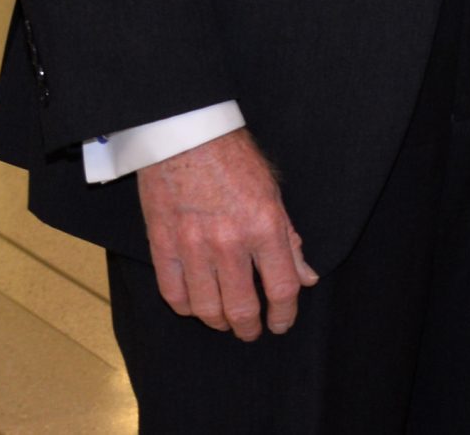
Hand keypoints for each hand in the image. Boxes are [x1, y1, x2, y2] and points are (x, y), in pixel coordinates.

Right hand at [134, 128, 317, 340]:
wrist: (186, 137)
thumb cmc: (235, 160)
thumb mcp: (274, 194)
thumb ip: (289, 240)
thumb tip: (306, 276)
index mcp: (264, 226)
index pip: (282, 287)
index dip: (285, 313)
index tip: (283, 323)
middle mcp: (230, 242)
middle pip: (242, 306)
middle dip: (250, 327)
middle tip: (252, 332)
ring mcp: (193, 247)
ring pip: (206, 307)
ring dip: (218, 321)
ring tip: (225, 322)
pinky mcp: (162, 246)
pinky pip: (173, 293)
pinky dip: (186, 307)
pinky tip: (196, 307)